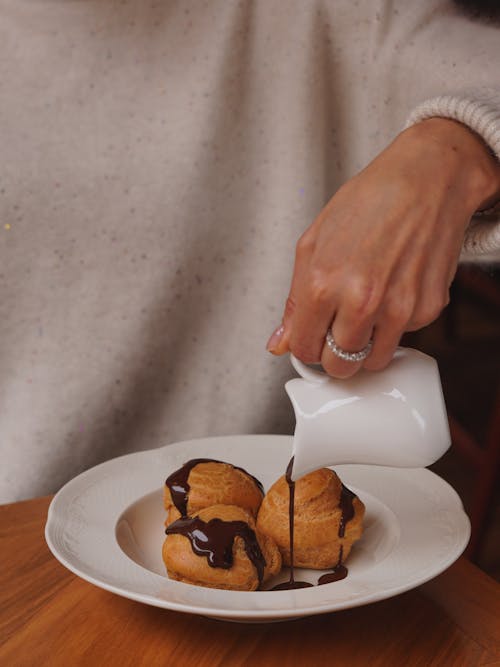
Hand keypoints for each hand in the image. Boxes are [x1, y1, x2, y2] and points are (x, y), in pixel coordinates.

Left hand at [267, 118, 499, 377]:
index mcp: (323, 283)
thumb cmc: (369, 202)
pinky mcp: (429, 308)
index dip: (307, 345)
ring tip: (367, 310)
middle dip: (334, 354)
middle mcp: (361, 301)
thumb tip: (280, 342)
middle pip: (339, 366)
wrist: (427, 179)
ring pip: (373, 362)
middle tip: (338, 330)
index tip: (313, 336)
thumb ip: (294, 301)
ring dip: (366, 344)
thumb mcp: (313, 243)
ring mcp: (399, 308)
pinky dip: (397, 323)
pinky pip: (405, 336)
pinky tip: (395, 289)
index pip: (304, 350)